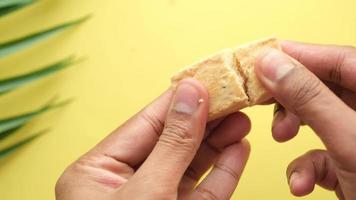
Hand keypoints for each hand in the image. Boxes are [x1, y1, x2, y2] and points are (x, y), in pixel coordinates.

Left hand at [55, 78, 250, 199]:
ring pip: (188, 165)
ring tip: (240, 121)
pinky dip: (220, 172)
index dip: (179, 101)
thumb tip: (190, 92)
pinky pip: (200, 191)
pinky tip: (236, 150)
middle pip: (170, 142)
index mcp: (97, 173)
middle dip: (203, 121)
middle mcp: (122, 184)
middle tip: (232, 100)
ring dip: (216, 143)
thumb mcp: (148, 192)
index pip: (146, 124)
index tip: (207, 81)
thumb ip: (172, 142)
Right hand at [256, 41, 355, 199]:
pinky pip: (320, 153)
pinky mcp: (349, 162)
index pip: (339, 59)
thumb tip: (271, 63)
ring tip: (281, 138)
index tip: (263, 58)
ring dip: (294, 131)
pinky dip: (305, 167)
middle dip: (291, 98)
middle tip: (263, 99)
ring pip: (316, 119)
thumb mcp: (348, 140)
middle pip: (322, 87)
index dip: (299, 55)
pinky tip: (302, 183)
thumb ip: (309, 98)